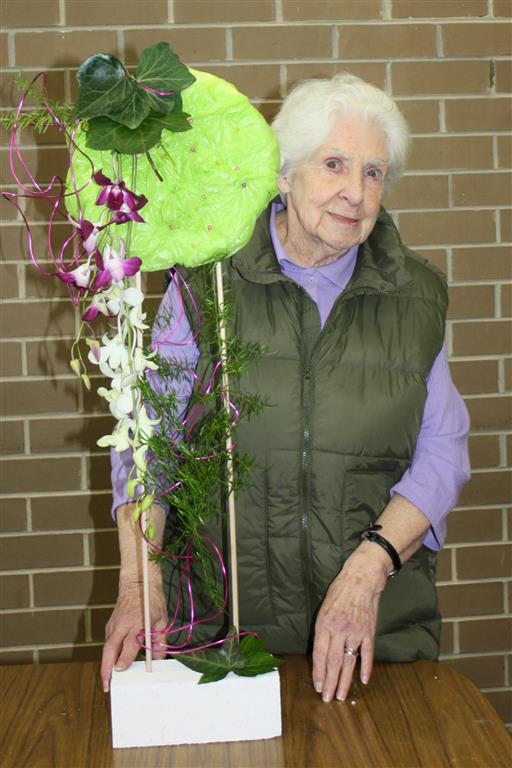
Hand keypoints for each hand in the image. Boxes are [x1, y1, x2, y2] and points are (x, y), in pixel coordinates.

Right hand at [100, 579, 167, 692]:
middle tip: (107, 685)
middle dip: (106, 668)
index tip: (120, 670)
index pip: (129, 644)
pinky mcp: (110, 625)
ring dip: (106, 664)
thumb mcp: (161, 618)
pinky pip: (108, 642)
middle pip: (110, 649)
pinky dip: (109, 655)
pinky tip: (112, 665)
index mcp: (137, 622)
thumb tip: (158, 659)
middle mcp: (122, 624)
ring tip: (108, 681)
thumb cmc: (151, 600)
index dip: (124, 658)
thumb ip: (159, 640)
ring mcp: (113, 624)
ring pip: (106, 648)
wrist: (136, 582)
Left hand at [312, 543, 388, 702]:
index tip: (318, 687)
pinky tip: (363, 680)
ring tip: (342, 696)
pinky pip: (367, 652)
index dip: (319, 672)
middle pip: (334, 661)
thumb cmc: (340, 590)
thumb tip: (320, 652)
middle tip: (328, 699)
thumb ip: (322, 629)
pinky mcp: (369, 630)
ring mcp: (355, 631)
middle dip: (330, 682)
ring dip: (345, 681)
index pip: (320, 654)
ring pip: (349, 661)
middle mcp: (339, 629)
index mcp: (324, 623)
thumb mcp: (323, 607)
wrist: (362, 577)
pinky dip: (366, 667)